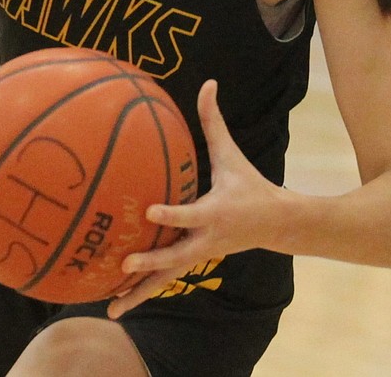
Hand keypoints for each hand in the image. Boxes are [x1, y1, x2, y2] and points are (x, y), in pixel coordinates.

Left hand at [109, 81, 280, 317]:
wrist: (277, 225)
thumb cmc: (248, 185)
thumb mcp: (232, 154)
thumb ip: (213, 121)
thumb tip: (208, 82)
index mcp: (214, 213)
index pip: (190, 215)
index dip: (171, 214)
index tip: (150, 211)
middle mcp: (205, 240)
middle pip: (175, 257)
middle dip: (151, 263)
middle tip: (124, 263)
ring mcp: (199, 256)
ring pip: (167, 279)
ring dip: (140, 293)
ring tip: (112, 307)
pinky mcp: (193, 263)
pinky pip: (166, 280)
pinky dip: (143, 292)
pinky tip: (117, 301)